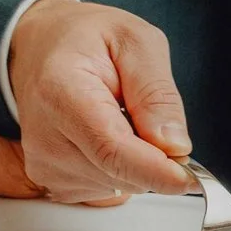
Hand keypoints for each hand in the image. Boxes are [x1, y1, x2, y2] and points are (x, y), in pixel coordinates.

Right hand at [6, 0, 200, 203]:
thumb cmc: (85, 39)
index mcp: (60, 93)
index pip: (112, 150)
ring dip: (134, 162)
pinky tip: (104, 135)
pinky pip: (105, 191)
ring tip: (116, 117)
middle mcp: (42, 137)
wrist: (39, 47)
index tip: (190, 177)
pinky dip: (117, 169)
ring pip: (118, 187)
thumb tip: (174, 146)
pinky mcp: (48, 181)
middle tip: (144, 113)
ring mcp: (42, 163)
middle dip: (153, 157)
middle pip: (120, 173)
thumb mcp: (135, 41)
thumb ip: (156, 93)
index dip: (156, 170)